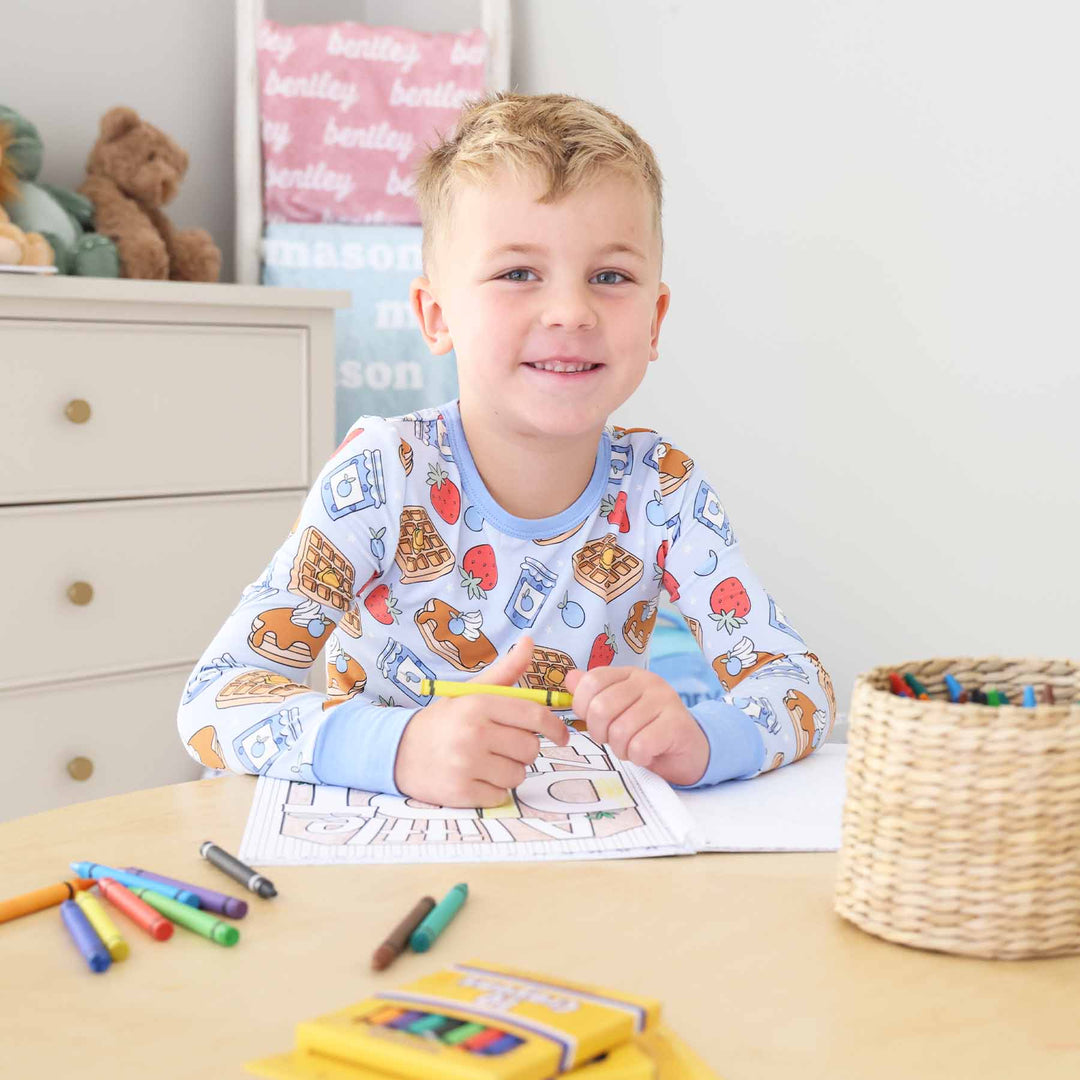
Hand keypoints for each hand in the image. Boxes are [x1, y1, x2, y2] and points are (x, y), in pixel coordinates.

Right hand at [394, 636, 570, 807]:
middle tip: (505, 745)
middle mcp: (473, 733)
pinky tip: (476, 777)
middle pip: (530, 748)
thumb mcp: (472, 692)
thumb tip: (530, 640)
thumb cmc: (445, 720)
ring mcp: (466, 765)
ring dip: (510, 770)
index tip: (561, 735)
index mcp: (479, 704)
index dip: (555, 727)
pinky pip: (501, 795)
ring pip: (518, 774)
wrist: (399, 750)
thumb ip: (506, 670)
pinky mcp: (461, 793)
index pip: (534, 715)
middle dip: (524, 749)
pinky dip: (494, 789)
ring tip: (487, 761)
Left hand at [564, 666, 708, 786]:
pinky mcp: (676, 724)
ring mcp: (665, 700)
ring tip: (632, 748)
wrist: (689, 750)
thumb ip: (593, 694)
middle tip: (613, 740)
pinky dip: (637, 757)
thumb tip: (570, 678)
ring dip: (621, 749)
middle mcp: (648, 681)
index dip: (582, 707)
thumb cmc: (647, 730)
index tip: (594, 722)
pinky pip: (640, 745)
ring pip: (620, 731)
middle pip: (601, 708)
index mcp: (629, 674)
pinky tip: (646, 755)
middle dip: (600, 733)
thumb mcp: (617, 710)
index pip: (592, 681)